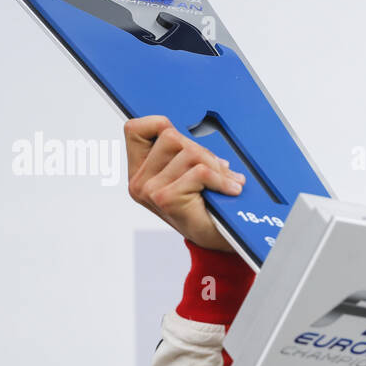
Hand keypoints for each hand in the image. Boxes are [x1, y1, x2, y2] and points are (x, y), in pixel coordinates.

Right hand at [125, 116, 242, 252]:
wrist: (218, 241)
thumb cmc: (206, 208)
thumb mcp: (190, 173)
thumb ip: (182, 153)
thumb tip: (198, 130)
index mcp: (140, 172)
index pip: (135, 129)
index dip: (159, 124)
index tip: (185, 143)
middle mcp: (139, 181)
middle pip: (170, 136)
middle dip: (201, 150)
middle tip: (219, 169)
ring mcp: (150, 191)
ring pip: (188, 153)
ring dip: (215, 166)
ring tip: (226, 180)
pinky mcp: (167, 199)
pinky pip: (201, 171)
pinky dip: (222, 179)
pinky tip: (230, 189)